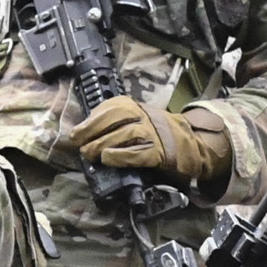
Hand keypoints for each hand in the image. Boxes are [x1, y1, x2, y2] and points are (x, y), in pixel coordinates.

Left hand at [66, 96, 233, 186]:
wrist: (190, 143)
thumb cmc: (155, 134)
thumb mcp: (134, 120)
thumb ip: (113, 124)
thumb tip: (85, 134)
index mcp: (136, 107)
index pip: (111, 108)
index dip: (91, 121)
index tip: (76, 134)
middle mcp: (145, 117)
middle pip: (116, 120)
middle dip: (94, 134)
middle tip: (81, 148)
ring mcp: (154, 134)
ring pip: (125, 135)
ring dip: (103, 145)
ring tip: (90, 155)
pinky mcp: (160, 153)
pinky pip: (139, 153)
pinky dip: (121, 156)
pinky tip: (108, 159)